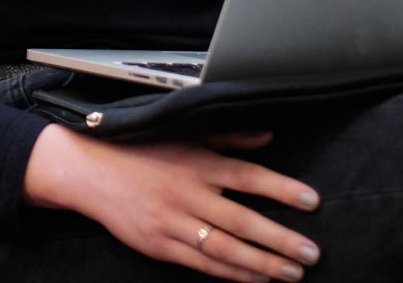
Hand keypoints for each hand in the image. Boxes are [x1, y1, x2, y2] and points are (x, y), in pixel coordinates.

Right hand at [24, 125, 321, 282]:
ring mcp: (173, 222)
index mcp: (196, 163)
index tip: (312, 201)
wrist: (90, 171)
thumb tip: (267, 135)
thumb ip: (228, 137)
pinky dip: (231, 274)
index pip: (248, 177)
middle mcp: (188, 194)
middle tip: (312, 254)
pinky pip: (202, 263)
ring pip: (225, 248)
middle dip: (281, 240)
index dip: (282, 189)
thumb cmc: (141, 151)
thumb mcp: (184, 135)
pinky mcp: (159, 245)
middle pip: (243, 220)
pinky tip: (255, 278)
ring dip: (263, 264)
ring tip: (292, 273)